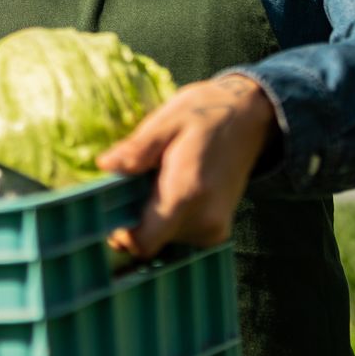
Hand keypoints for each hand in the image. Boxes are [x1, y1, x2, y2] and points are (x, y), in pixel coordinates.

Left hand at [95, 73, 275, 259]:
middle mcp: (204, 220)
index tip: (109, 212)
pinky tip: (170, 189)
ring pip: (164, 240)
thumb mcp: (166, 121)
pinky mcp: (218, 230)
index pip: (143, 243)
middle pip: (151, 241)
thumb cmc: (203, 113)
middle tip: (133, 183)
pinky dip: (168, 219)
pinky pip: (180, 236)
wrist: (249, 116)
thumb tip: (105, 165)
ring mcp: (215, 228)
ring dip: (152, 216)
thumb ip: (137, 149)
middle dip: (134, 218)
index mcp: (186, 193)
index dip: (120, 234)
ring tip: (157, 181)